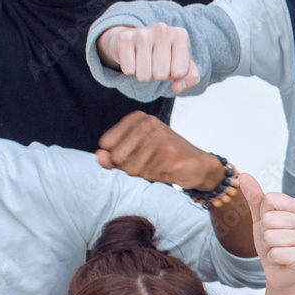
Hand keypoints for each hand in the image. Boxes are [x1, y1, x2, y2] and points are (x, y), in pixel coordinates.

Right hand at [95, 23, 199, 91]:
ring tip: (144, 60)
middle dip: (157, 75)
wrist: (135, 41)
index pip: (179, 73)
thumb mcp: (182, 66)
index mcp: (180, 35)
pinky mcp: (124, 38)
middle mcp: (163, 29)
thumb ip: (191, 78)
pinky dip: (129, 70)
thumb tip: (177, 88)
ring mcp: (143, 33)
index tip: (169, 63)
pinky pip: (129, 70)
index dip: (173, 74)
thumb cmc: (163, 56)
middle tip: (154, 62)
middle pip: (161, 75)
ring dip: (143, 74)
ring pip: (144, 76)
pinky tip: (132, 57)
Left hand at [96, 111, 224, 189]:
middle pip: (116, 155)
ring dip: (142, 173)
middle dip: (128, 166)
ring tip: (157, 165)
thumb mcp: (135, 155)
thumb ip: (113, 157)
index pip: (105, 142)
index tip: (134, 154)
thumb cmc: (163, 158)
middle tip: (146, 162)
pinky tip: (164, 169)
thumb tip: (99, 156)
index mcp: (137, 118)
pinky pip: (146, 173)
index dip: (116, 157)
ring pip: (130, 167)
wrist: (196, 166)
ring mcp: (158, 136)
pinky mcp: (168, 152)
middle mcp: (147, 123)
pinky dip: (153, 176)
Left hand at [240, 175, 294, 290]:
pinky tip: (282, 260)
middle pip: (269, 218)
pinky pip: (275, 253)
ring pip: (270, 236)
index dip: (264, 214)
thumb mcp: (261, 218)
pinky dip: (273, 258)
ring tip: (278, 249)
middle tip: (274, 241)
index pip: (269, 199)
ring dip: (268, 247)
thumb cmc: (272, 241)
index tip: (272, 225)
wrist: (279, 270)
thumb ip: (255, 197)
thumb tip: (243, 175)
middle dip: (265, 233)